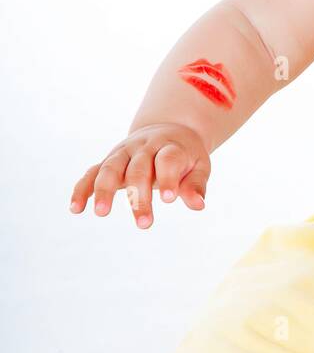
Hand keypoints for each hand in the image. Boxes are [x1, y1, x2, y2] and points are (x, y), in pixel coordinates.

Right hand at [69, 123, 210, 228]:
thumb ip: (196, 184)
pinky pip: (92, 172)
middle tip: (144, 223)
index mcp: (169, 146)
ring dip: (104, 190)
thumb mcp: (199, 165)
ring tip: (102, 213)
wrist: (167, 129)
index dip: (168, 178)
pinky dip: (82, 188)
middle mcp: (143, 147)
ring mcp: (123, 152)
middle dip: (139, 196)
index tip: (169, 200)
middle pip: (138, 168)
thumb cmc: (184, 154)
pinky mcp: (109, 161)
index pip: (167, 160)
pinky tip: (76, 208)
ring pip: (110, 168)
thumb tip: (198, 205)